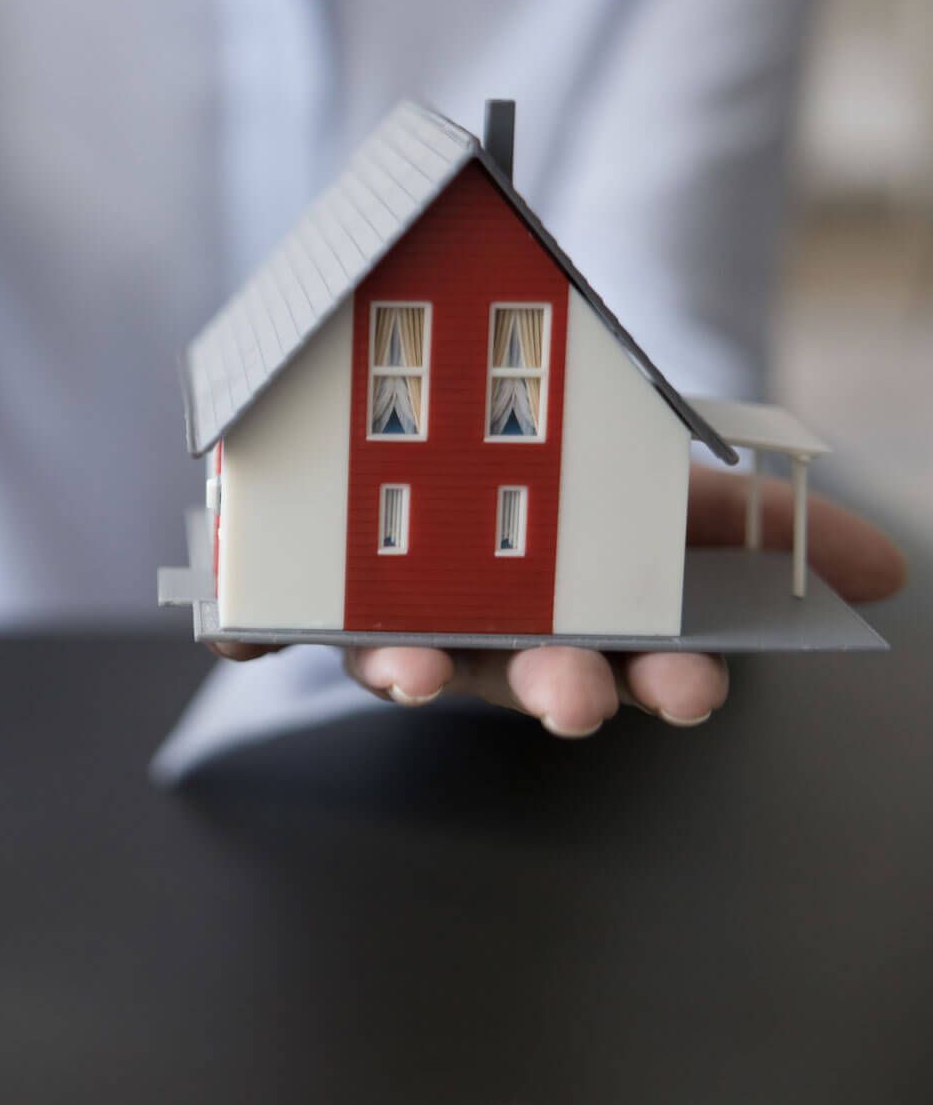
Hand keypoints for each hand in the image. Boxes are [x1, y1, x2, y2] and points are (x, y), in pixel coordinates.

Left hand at [218, 466, 906, 735]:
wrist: (475, 408)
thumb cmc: (580, 478)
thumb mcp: (669, 484)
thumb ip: (762, 521)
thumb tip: (887, 575)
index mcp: (580, 619)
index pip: (634, 666)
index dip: (665, 682)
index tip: (694, 689)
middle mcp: (486, 634)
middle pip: (518, 676)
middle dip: (550, 687)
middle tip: (578, 697)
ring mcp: (396, 615)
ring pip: (400, 656)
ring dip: (404, 668)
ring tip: (407, 670)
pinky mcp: (311, 591)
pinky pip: (271, 620)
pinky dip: (249, 630)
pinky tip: (236, 636)